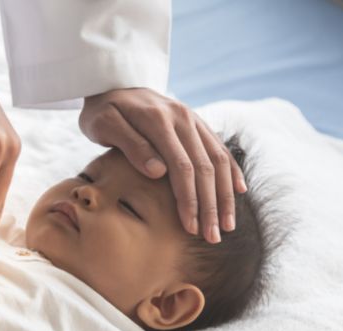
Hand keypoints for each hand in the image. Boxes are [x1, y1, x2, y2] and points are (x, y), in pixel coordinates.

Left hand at [79, 88, 246, 243]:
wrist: (112, 81)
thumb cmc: (103, 110)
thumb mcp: (105, 125)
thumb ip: (131, 146)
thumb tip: (158, 172)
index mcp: (159, 121)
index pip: (182, 167)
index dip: (189, 200)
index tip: (190, 227)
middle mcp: (183, 118)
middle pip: (205, 168)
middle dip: (211, 206)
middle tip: (212, 238)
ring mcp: (193, 120)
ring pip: (219, 161)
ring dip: (224, 196)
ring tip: (227, 226)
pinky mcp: (197, 124)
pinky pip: (220, 148)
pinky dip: (232, 171)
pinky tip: (239, 192)